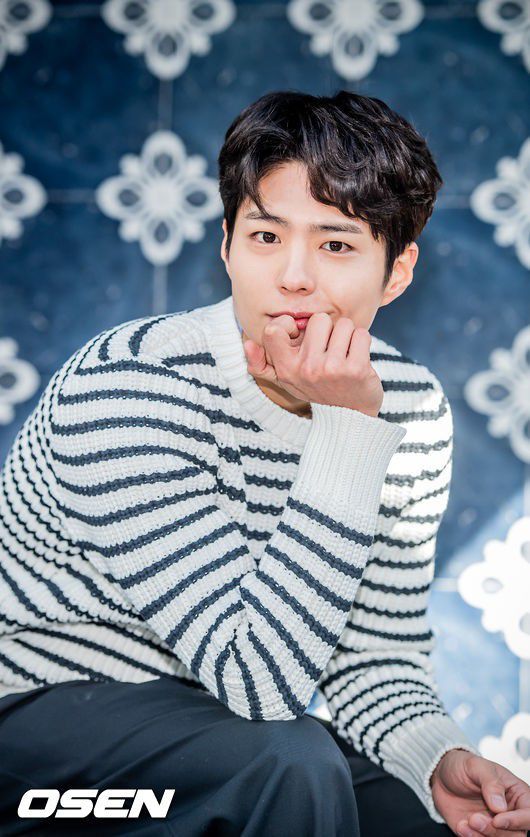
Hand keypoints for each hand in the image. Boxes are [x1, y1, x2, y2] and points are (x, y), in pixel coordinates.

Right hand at [243, 312, 383, 415]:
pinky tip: (357, 359)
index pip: (274, 330)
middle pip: (318, 319)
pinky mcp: (356, 369)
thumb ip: (262, 363)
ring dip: (347, 336)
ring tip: (344, 355)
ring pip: (343, 324)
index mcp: (286, 369)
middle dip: (327, 330)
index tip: (299, 336)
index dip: (289, 324)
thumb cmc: (316, 390)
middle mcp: (306, 368)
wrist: (348, 417)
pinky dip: (362, 343)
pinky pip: (361, 335)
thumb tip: (247, 343)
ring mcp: (331, 369)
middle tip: (329, 350)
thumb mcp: (286, 380)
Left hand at [429, 748, 529, 835]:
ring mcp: (495, 826)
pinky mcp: (480, 834)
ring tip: (467, 821)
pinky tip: (461, 825)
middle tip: (475, 818)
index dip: (517, 821)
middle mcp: (509, 813)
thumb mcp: (476, 766)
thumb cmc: (463, 767)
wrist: (441, 775)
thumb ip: (491, 783)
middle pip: (517, 835)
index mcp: (517, 794)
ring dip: (482, 836)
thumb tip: (501, 806)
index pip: (529, 814)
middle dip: (495, 831)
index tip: (497, 819)